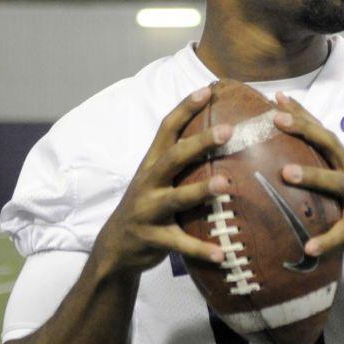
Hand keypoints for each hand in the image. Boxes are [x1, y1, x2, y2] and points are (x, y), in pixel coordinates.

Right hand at [93, 87, 231, 275]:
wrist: (115, 247)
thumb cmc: (148, 206)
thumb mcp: (159, 180)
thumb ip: (182, 161)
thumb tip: (221, 134)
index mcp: (152, 164)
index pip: (167, 129)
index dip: (185, 108)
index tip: (208, 90)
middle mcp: (148, 183)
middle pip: (173, 158)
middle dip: (200, 143)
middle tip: (228, 131)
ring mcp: (148, 211)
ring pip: (175, 198)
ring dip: (200, 191)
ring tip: (225, 184)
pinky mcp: (152, 239)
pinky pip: (179, 244)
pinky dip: (201, 249)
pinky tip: (223, 253)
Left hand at [273, 93, 343, 272]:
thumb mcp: (334, 192)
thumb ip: (313, 179)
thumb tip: (272, 171)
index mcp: (342, 165)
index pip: (321, 133)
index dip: (302, 113)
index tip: (277, 97)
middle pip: (331, 145)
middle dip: (305, 129)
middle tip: (278, 119)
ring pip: (338, 182)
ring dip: (312, 175)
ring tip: (286, 173)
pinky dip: (326, 239)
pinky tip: (308, 247)